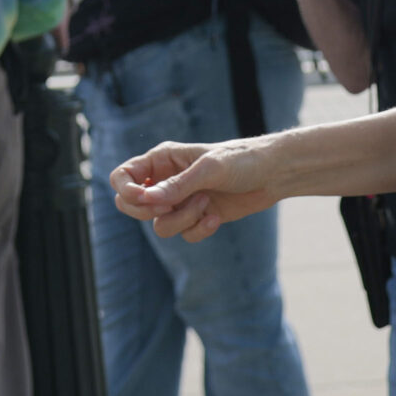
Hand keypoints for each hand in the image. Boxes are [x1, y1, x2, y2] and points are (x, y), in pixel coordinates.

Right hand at [110, 136, 280, 242]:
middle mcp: (166, 181)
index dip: (126, 191)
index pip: (122, 176)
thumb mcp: (209, 169)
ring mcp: (180, 201)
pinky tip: (216, 217)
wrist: (272, 174)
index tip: (146, 200)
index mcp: (162, 160)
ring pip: (159, 225)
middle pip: (131, 206)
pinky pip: (183, 235)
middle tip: (171, 205)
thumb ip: (178, 185)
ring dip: (181, 220)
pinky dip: (198, 230)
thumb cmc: (241, 160)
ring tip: (205, 205)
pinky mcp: (196, 218)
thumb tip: (146, 200)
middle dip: (149, 211)